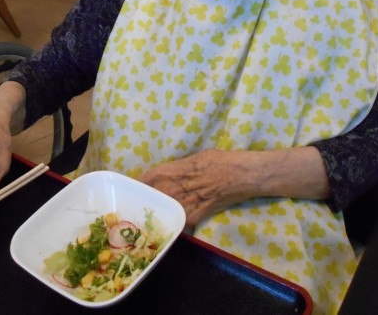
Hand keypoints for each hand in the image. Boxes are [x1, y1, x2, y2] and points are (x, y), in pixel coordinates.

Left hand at [139, 146, 330, 226]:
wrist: (245, 175)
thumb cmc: (224, 160)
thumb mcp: (200, 156)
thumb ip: (183, 165)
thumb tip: (167, 171)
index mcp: (185, 166)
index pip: (158, 173)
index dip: (144, 179)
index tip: (132, 182)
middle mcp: (187, 183)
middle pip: (160, 192)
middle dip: (146, 197)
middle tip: (132, 201)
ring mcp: (194, 199)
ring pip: (169, 206)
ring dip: (157, 210)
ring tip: (143, 213)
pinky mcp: (201, 212)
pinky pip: (183, 218)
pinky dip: (174, 220)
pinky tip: (166, 222)